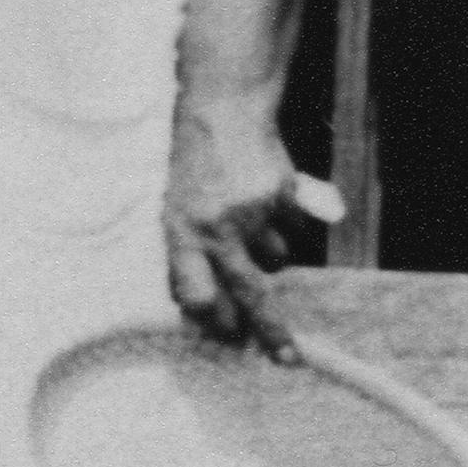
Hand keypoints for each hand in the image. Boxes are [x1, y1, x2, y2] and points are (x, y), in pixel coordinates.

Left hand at [164, 81, 307, 350]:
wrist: (222, 108)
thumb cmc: (191, 165)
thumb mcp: (172, 210)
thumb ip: (187, 257)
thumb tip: (204, 309)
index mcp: (180, 232)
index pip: (198, 295)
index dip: (216, 322)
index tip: (232, 339)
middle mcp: (217, 226)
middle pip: (249, 292)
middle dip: (270, 330)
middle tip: (288, 358)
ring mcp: (254, 210)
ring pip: (276, 258)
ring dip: (269, 255)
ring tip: (250, 224)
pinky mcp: (284, 193)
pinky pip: (295, 228)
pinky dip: (287, 223)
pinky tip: (269, 202)